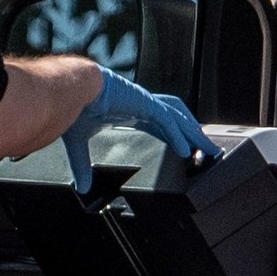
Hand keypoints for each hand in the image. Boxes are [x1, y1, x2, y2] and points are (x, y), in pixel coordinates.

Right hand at [61, 68, 217, 193]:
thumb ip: (82, 165)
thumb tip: (83, 187)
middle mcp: (141, 104)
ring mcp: (144, 102)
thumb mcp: (79, 142)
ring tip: (207, 150)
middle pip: (176, 118)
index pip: (160, 123)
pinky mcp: (144, 103)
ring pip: (178, 118)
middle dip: (193, 133)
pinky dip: (179, 136)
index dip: (175, 135)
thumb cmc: (72, 105)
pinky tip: (187, 151)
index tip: (185, 148)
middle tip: (206, 149)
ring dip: (194, 134)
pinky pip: (167, 122)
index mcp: (129, 109)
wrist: (69, 88)